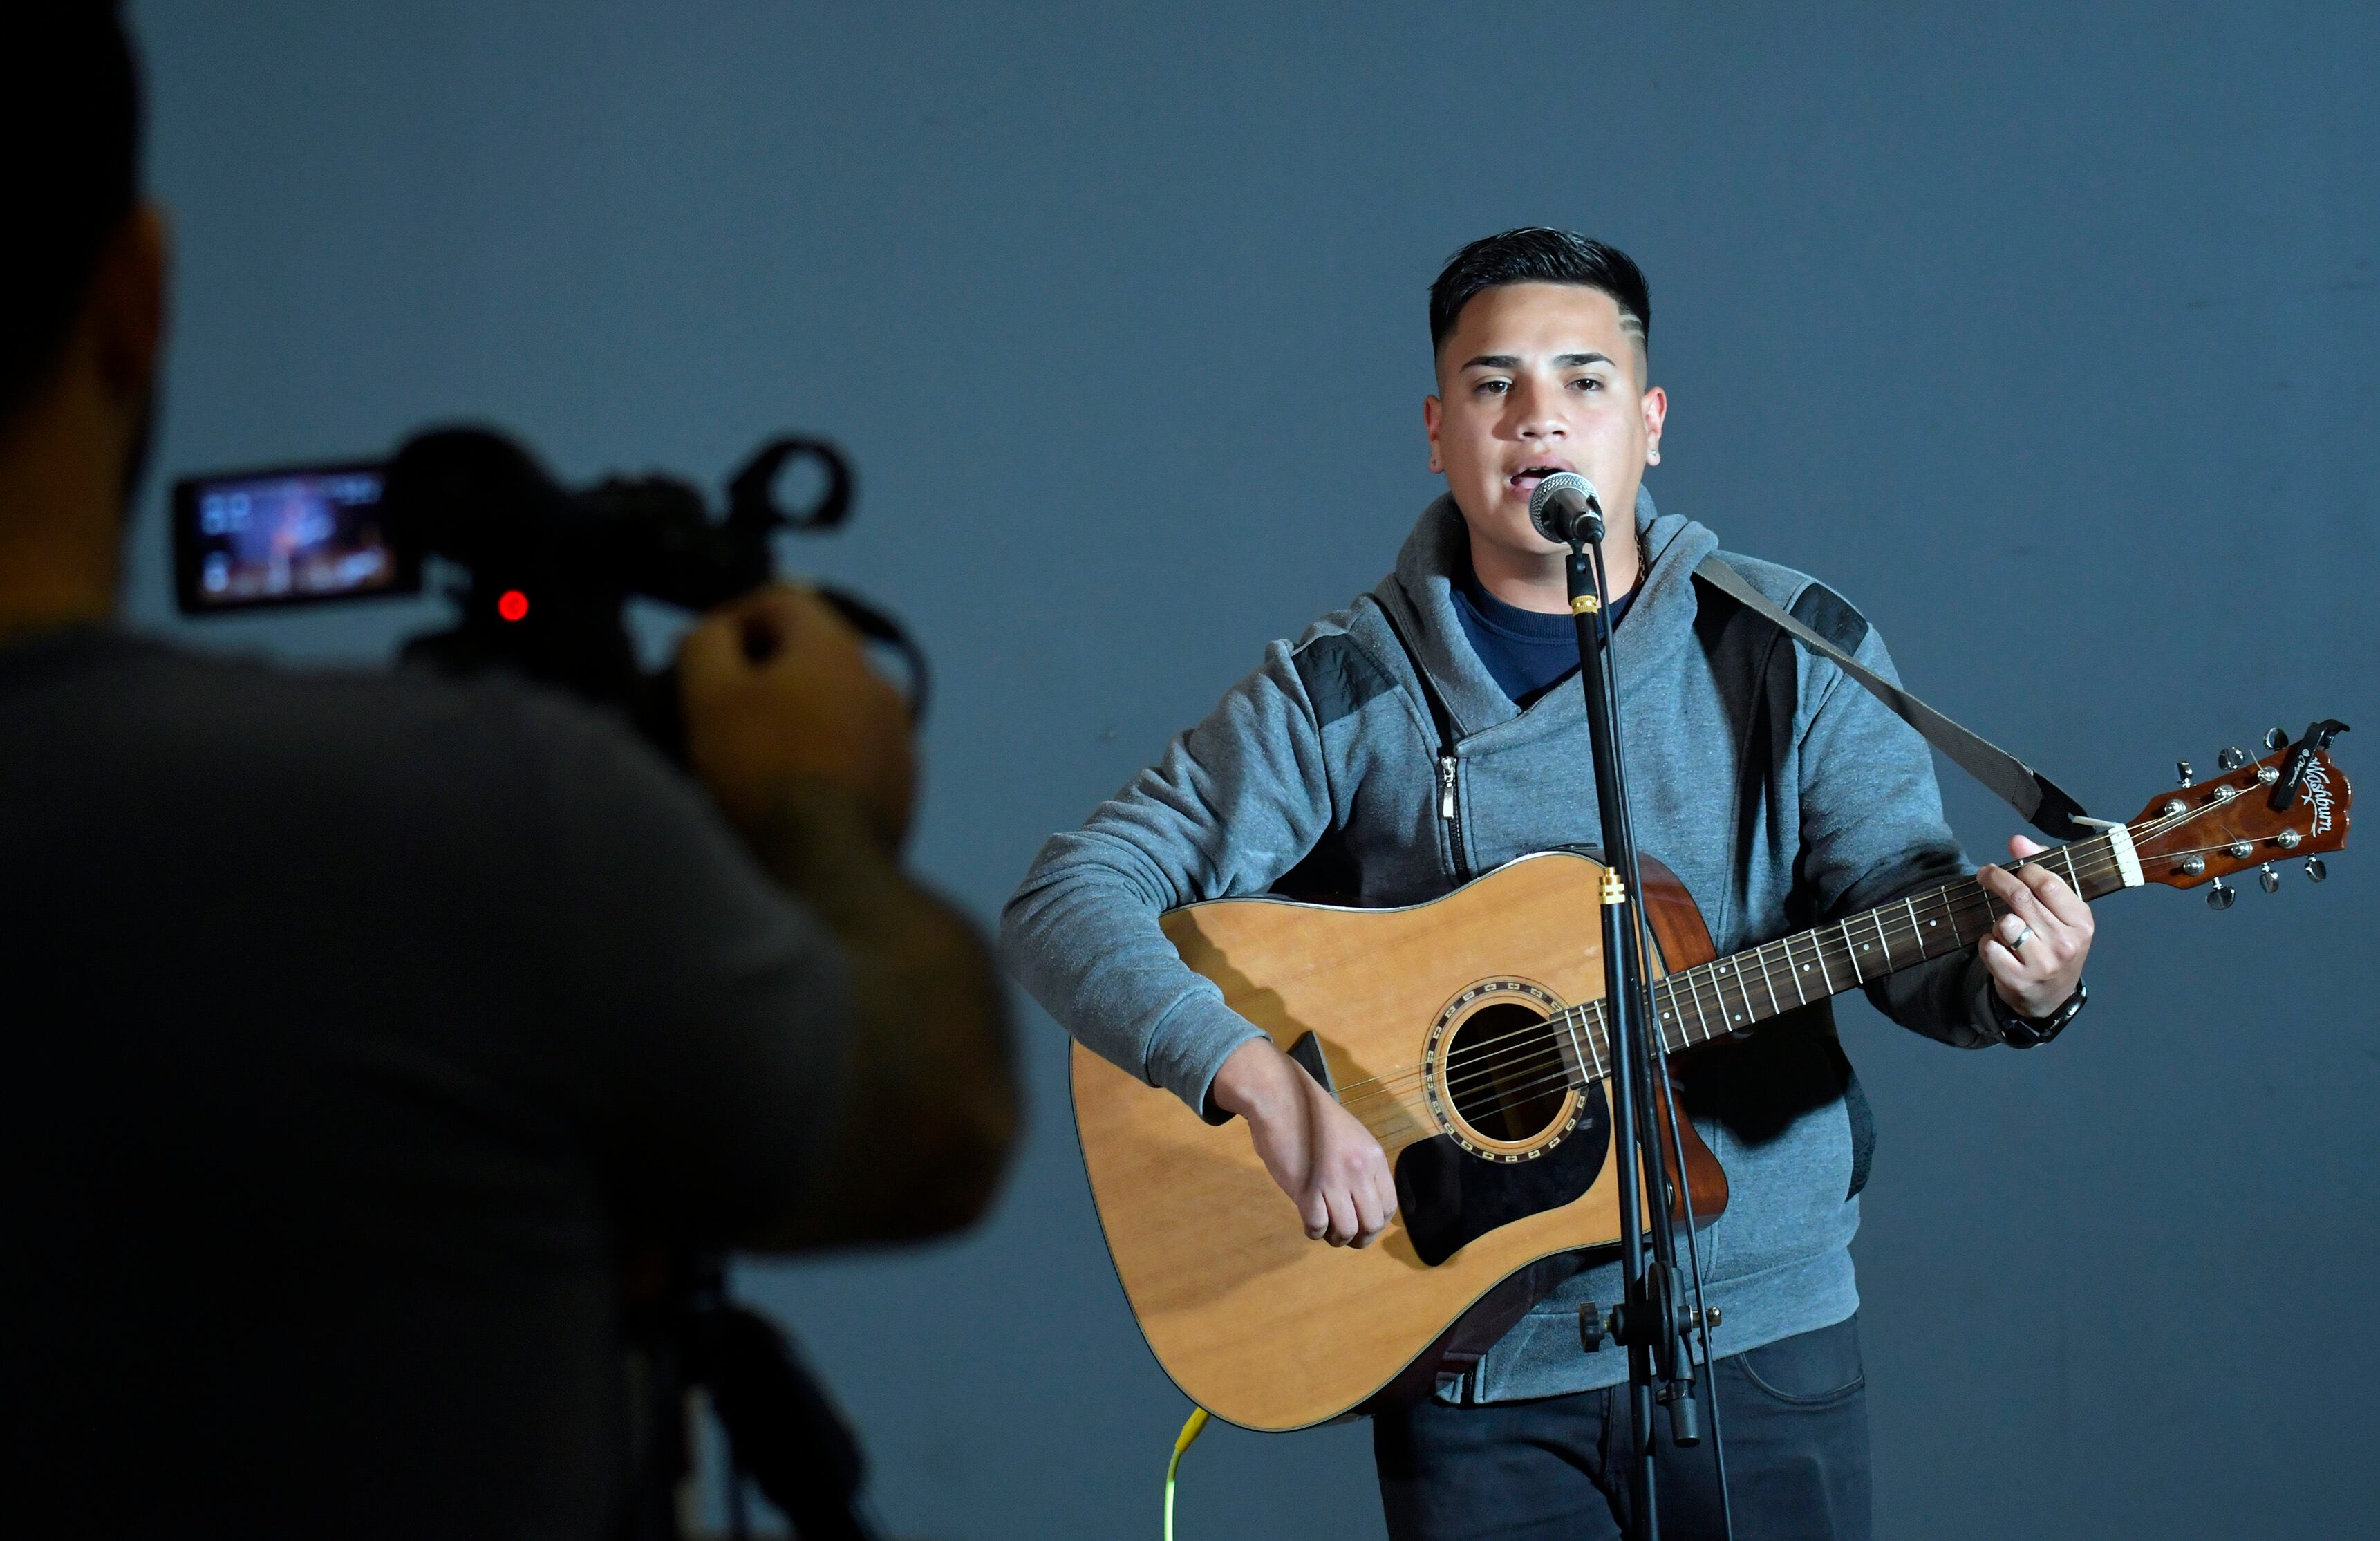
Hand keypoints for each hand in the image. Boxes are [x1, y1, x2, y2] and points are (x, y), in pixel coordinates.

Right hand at [679, 584, 915, 849]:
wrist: (827, 867)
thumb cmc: (761, 771)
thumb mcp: (710, 695)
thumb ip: (704, 645)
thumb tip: (712, 633)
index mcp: (836, 647)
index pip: (782, 600)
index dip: (732, 618)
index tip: (699, 656)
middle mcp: (879, 681)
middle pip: (812, 654)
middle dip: (762, 671)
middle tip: (718, 706)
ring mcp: (898, 735)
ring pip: (835, 705)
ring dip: (794, 716)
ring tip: (751, 753)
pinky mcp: (902, 785)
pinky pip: (853, 752)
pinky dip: (820, 756)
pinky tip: (789, 790)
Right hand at [1210, 1038, 1397, 1247]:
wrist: (1280, 1099)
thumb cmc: (1311, 1116)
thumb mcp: (1351, 1135)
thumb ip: (1360, 1164)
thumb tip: (1364, 1197)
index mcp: (1372, 1157)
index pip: (1389, 1206)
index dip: (1377, 1223)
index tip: (1363, 1225)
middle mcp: (1358, 1171)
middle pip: (1371, 1224)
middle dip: (1359, 1238)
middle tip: (1344, 1236)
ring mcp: (1333, 1181)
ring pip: (1346, 1230)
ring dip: (1336, 1238)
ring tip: (1326, 1231)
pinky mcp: (1306, 1189)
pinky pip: (1318, 1226)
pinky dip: (1315, 1231)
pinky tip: (1309, 1223)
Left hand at [1978, 834, 2093, 1018]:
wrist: (2049, 997)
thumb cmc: (2054, 945)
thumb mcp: (2060, 911)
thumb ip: (2042, 871)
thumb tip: (2017, 840)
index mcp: (2081, 922)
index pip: (2047, 882)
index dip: (2023, 870)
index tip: (2010, 868)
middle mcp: (2065, 943)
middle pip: (2021, 897)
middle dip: (1996, 879)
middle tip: (1984, 873)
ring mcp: (2042, 963)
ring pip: (2004, 923)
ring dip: (1998, 922)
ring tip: (2007, 929)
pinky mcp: (2018, 979)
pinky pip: (1989, 947)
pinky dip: (1988, 944)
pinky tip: (2000, 949)